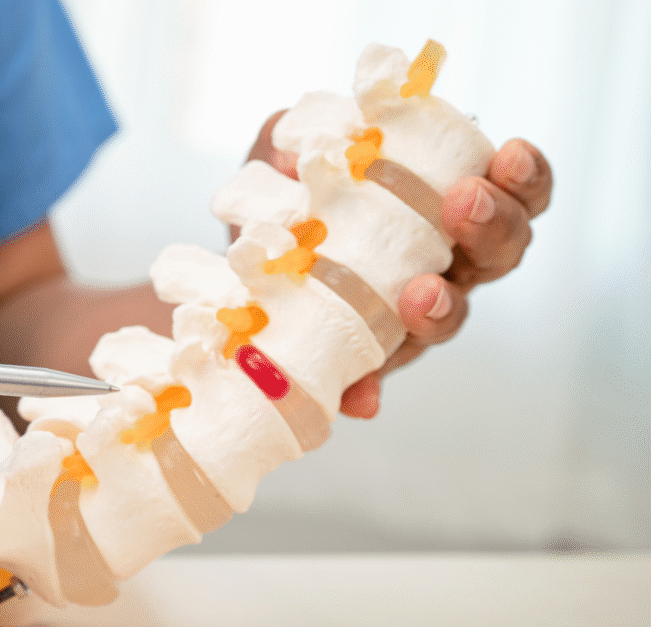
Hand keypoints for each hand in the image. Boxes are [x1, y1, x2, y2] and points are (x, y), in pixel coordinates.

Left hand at [248, 111, 551, 417]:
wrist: (242, 256)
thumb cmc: (287, 190)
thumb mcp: (287, 151)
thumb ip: (292, 136)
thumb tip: (293, 153)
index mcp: (445, 204)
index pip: (512, 191)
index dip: (524, 177)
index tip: (509, 154)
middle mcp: (446, 261)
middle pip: (501, 252)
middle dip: (494, 225)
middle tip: (464, 201)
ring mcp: (410, 313)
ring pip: (452, 316)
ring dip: (442, 308)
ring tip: (420, 295)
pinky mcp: (364, 355)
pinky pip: (373, 375)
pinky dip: (368, 385)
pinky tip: (362, 396)